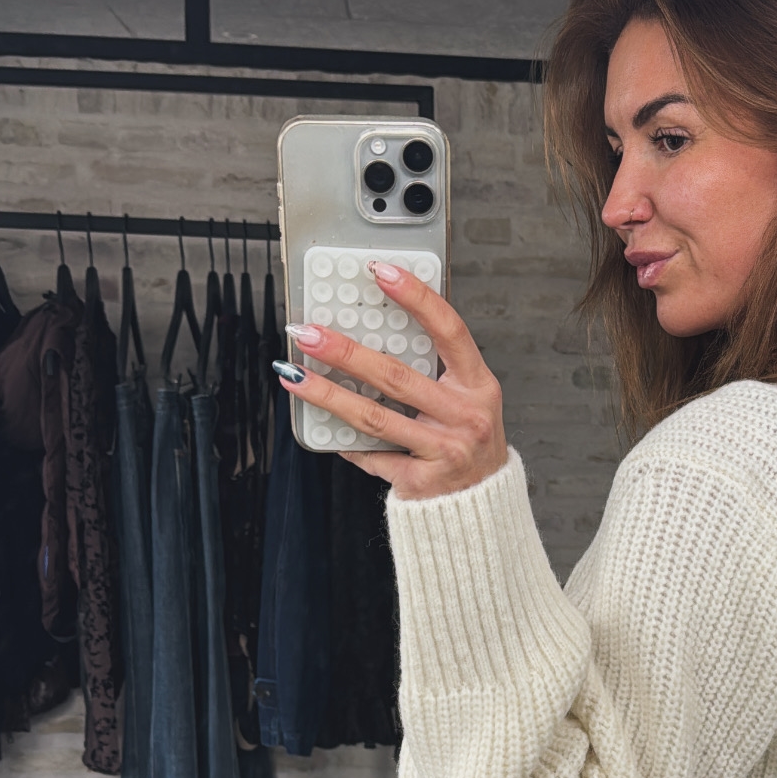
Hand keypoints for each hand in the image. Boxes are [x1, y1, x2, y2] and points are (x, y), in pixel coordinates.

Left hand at [276, 261, 507, 497]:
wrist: (482, 504)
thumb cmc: (469, 443)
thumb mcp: (468, 399)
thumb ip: (434, 369)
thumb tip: (376, 333)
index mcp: (478, 386)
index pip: (449, 330)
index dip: (416, 298)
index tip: (382, 272)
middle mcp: (465, 417)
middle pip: (396, 376)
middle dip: (345, 351)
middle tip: (308, 332)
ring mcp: (443, 451)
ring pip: (374, 417)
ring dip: (327, 394)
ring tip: (294, 374)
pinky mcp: (420, 481)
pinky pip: (372, 456)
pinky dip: (344, 441)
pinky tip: (319, 424)